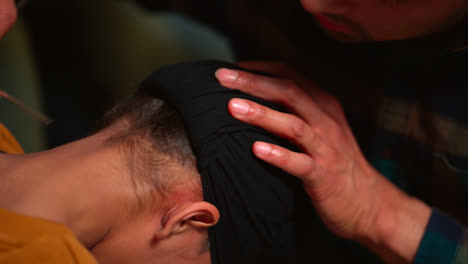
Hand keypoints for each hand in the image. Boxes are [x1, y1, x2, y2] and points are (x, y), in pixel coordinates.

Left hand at [215, 62, 430, 262]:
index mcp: (324, 106)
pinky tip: (257, 149)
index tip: (233, 69)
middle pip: (289, 92)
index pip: (291, 77)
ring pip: (294, 125)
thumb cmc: (337, 165)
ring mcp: (326, 148)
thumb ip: (297, 113)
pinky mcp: (324, 176)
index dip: (260, 70)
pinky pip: (300, 163)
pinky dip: (279, 155)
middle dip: (253, 82)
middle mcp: (326, 122)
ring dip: (262, 114)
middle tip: (222, 77)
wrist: (369, 203)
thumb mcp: (322, 131)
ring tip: (232, 107)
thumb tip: (257, 102)